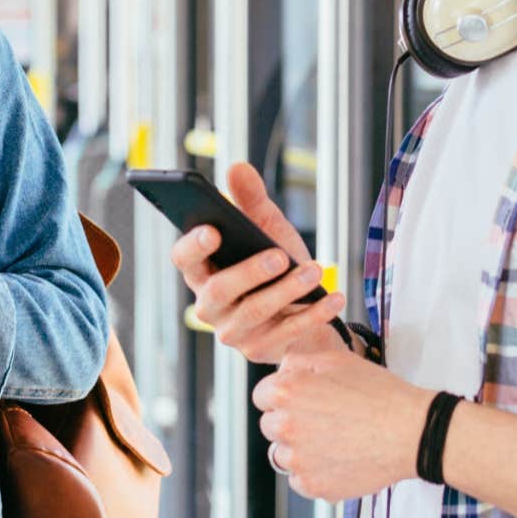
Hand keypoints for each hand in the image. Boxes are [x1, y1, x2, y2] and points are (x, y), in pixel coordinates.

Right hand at [170, 162, 345, 363]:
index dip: (193, 247)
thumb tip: (237, 167)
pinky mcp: (260, 350)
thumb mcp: (268, 231)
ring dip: (286, 291)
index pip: (183, 260)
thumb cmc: (278, 267)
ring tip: (315, 271)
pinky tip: (333, 296)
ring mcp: (233, 332)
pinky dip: (313, 314)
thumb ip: (251, 201)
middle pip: (218, 290)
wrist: (305, 311)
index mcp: (202, 272)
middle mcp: (209, 305)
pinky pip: (286, 333)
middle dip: (249, 271)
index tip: (213, 230)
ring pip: (253, 312)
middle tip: (280, 255)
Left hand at [253, 346, 434, 501]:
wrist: (412, 432)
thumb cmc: (380, 394)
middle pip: (270, 426)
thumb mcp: (337, 360)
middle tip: (322, 421)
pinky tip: (337, 460)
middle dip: (290, 421)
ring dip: (300, 450)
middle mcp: (286, 426)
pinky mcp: (314, 485)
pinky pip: (300, 481)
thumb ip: (299, 362)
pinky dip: (314, 474)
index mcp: (287, 392)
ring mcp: (299, 460)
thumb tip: (282, 370)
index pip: (262, 396)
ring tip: (332, 442)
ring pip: (283, 455)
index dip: (281, 395)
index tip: (299, 401)